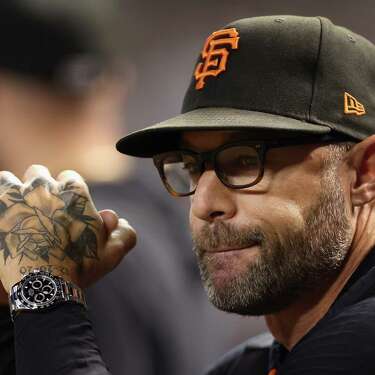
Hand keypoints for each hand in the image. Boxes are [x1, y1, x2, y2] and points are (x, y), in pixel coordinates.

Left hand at [0, 165, 136, 294]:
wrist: (43, 286)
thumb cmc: (79, 269)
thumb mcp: (112, 254)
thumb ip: (124, 233)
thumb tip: (116, 219)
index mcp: (75, 192)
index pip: (69, 177)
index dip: (67, 191)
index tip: (64, 206)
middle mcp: (47, 187)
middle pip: (38, 173)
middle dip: (39, 187)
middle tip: (39, 209)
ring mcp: (19, 195)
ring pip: (11, 179)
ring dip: (14, 190)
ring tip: (17, 210)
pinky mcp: (0, 206)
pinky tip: (3, 213)